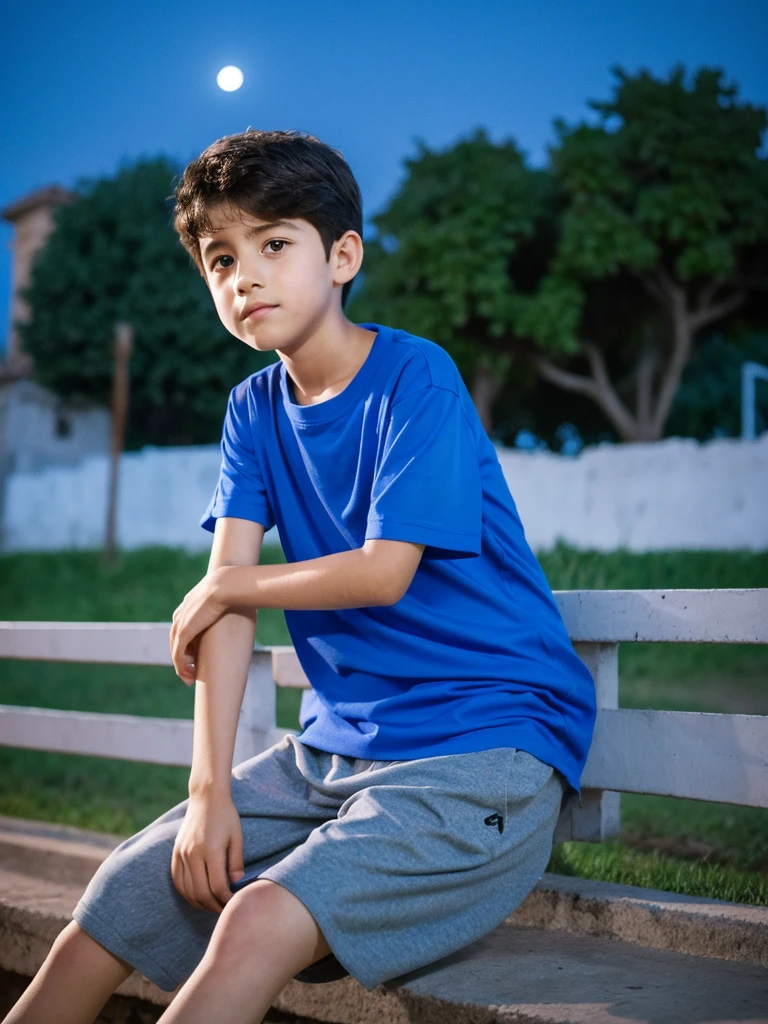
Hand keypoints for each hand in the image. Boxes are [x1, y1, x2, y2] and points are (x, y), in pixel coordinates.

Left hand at [170, 570, 227, 683]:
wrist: (226, 585)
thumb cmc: (234, 589)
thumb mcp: (230, 596)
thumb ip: (232, 602)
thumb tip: (248, 605)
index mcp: (189, 604)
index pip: (182, 627)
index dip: (187, 643)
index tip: (195, 655)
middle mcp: (181, 614)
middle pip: (175, 640)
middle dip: (182, 657)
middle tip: (190, 671)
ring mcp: (181, 623)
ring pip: (175, 650)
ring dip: (181, 666)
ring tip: (190, 678)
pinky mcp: (184, 632)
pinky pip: (178, 654)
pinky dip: (181, 667)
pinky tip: (189, 676)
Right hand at [171, 793, 244, 912]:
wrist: (206, 797)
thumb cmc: (226, 816)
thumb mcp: (237, 837)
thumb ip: (236, 862)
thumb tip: (236, 885)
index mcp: (211, 850)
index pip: (217, 886)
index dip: (226, 899)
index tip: (235, 903)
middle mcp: (192, 854)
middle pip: (201, 893)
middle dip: (214, 905)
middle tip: (225, 909)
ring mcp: (181, 854)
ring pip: (187, 890)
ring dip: (200, 902)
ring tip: (213, 904)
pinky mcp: (175, 853)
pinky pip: (177, 880)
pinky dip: (187, 893)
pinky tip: (197, 896)